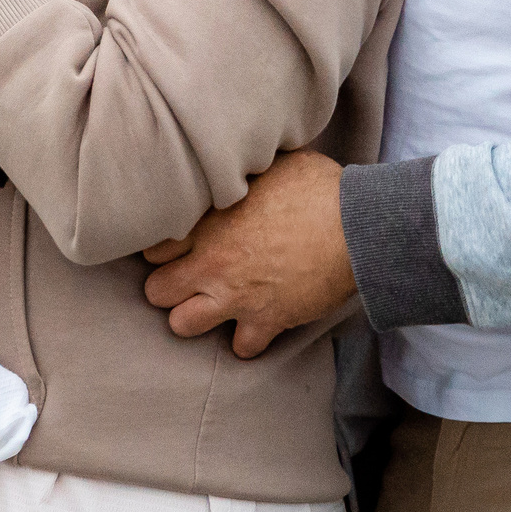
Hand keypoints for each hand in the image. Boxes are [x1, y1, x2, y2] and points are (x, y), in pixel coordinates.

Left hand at [141, 150, 357, 357]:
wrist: (356, 227)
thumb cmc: (317, 188)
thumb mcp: (268, 166)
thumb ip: (239, 176)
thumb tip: (235, 164)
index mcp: (207, 223)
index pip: (154, 249)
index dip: (164, 250)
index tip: (180, 247)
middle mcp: (212, 264)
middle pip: (156, 291)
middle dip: (169, 287)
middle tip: (191, 279)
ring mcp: (236, 296)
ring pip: (182, 325)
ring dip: (196, 317)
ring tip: (213, 305)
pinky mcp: (266, 321)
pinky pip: (242, 348)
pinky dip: (249, 339)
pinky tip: (257, 324)